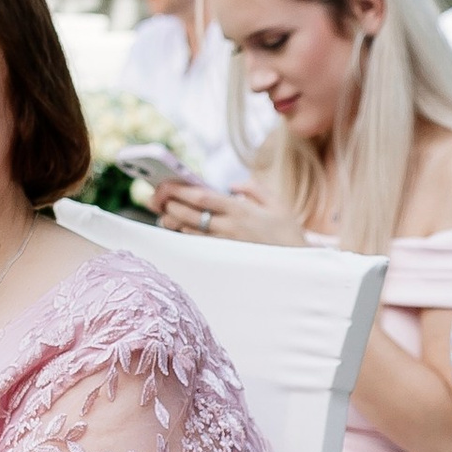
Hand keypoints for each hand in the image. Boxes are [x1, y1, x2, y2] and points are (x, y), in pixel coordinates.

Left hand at [151, 176, 299, 247]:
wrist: (297, 267)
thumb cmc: (288, 234)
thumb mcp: (278, 204)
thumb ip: (254, 190)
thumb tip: (233, 185)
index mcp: (241, 210)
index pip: (204, 197)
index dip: (180, 190)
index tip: (165, 184)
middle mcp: (230, 228)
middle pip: (190, 214)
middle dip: (169, 204)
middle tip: (154, 198)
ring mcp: (225, 246)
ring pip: (190, 232)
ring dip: (172, 221)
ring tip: (162, 212)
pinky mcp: (224, 259)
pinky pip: (198, 246)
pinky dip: (184, 236)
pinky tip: (177, 230)